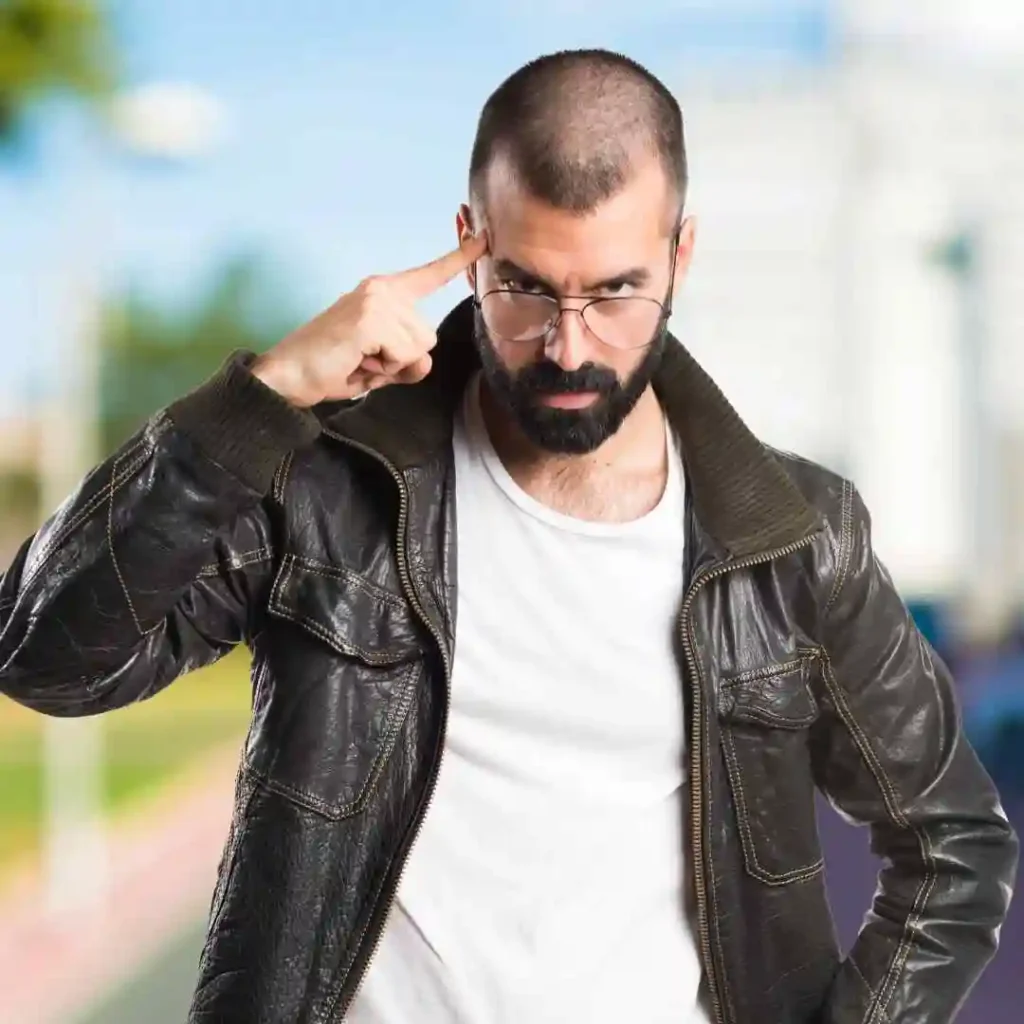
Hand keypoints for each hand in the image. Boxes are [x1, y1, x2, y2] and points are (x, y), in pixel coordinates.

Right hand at [252, 232, 487, 406]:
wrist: (288, 375)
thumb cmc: (330, 368)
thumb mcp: (381, 366)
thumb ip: (409, 361)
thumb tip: (425, 362)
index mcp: (383, 292)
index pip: (429, 275)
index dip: (459, 258)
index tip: (484, 237)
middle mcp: (382, 289)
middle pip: (428, 336)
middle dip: (402, 361)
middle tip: (364, 360)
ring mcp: (377, 300)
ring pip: (419, 348)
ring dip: (391, 366)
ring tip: (358, 360)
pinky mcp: (371, 318)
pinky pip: (404, 356)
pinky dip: (384, 370)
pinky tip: (357, 361)